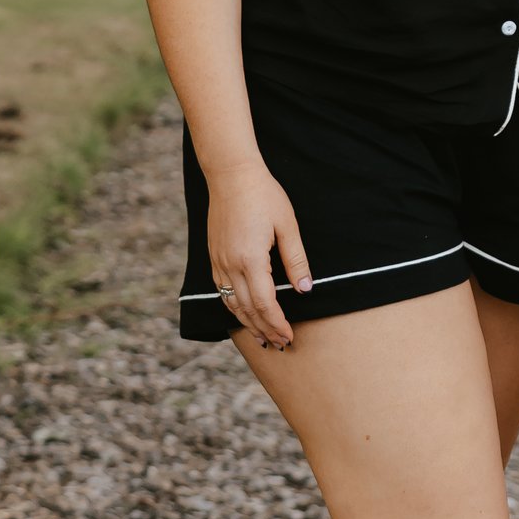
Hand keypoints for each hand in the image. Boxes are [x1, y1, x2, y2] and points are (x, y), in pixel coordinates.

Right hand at [207, 161, 313, 350]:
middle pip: (247, 310)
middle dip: (265, 330)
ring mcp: (219, 261)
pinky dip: (234, 308)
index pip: (265, 304)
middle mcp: (230, 265)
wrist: (231, 174)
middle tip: (280, 344)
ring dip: (248, 324)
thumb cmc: (264, 195)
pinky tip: (244, 314)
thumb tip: (305, 290)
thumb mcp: (287, 225)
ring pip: (231, 304)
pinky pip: (221, 291)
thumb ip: (296, 260)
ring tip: (264, 337)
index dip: (278, 324)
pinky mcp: (214, 256)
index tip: (289, 336)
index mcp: (251, 259)